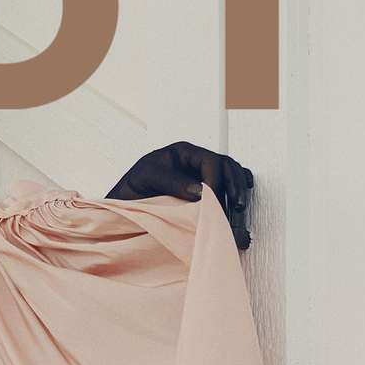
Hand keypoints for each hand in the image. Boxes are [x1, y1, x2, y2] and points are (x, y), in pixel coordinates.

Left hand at [107, 142, 253, 249]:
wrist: (123, 204)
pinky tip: (242, 199)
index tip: (211, 203)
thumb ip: (172, 181)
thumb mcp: (147, 177)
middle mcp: (196, 161)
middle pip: (226, 168)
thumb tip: (201, 191)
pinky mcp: (202, 189)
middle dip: (233, 188)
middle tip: (237, 208)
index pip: (210, 161)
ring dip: (237, 192)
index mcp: (183, 152)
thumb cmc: (131, 188)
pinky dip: (238, 187)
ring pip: (230, 176)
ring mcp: (201, 174)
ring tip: (239, 211)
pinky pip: (227, 183)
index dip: (216, 182)